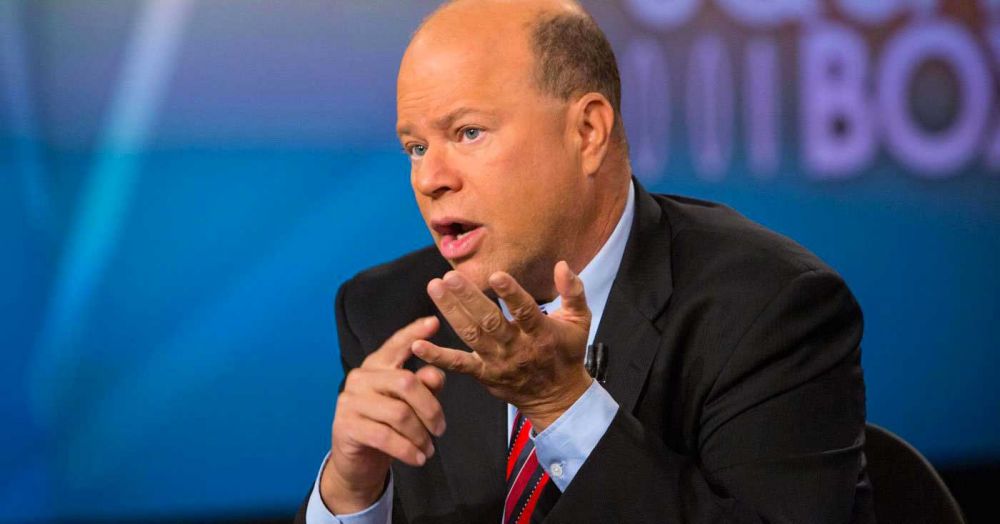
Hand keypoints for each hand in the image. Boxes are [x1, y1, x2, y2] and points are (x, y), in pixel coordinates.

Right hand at [321, 316, 446, 513]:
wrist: (357, 461)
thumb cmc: (388, 427)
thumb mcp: (411, 405)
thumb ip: (425, 387)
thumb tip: (435, 373)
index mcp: (378, 366)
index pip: (396, 345)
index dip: (414, 333)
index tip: (435, 322)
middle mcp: (361, 377)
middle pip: (406, 382)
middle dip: (431, 409)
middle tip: (441, 430)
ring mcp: (350, 400)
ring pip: (399, 413)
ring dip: (420, 435)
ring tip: (429, 450)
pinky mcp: (345, 426)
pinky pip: (385, 436)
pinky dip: (407, 450)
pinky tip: (418, 458)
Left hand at [412, 261, 591, 430]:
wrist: (558, 398)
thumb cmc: (567, 354)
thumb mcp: (580, 321)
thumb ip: (573, 291)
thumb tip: (563, 265)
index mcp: (541, 333)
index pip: (525, 312)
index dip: (511, 294)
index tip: (495, 275)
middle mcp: (517, 347)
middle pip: (490, 321)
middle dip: (468, 298)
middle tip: (450, 277)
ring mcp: (498, 362)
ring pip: (471, 335)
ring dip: (451, 312)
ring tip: (435, 288)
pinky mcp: (484, 374)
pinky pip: (458, 365)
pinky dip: (437, 356)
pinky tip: (417, 345)